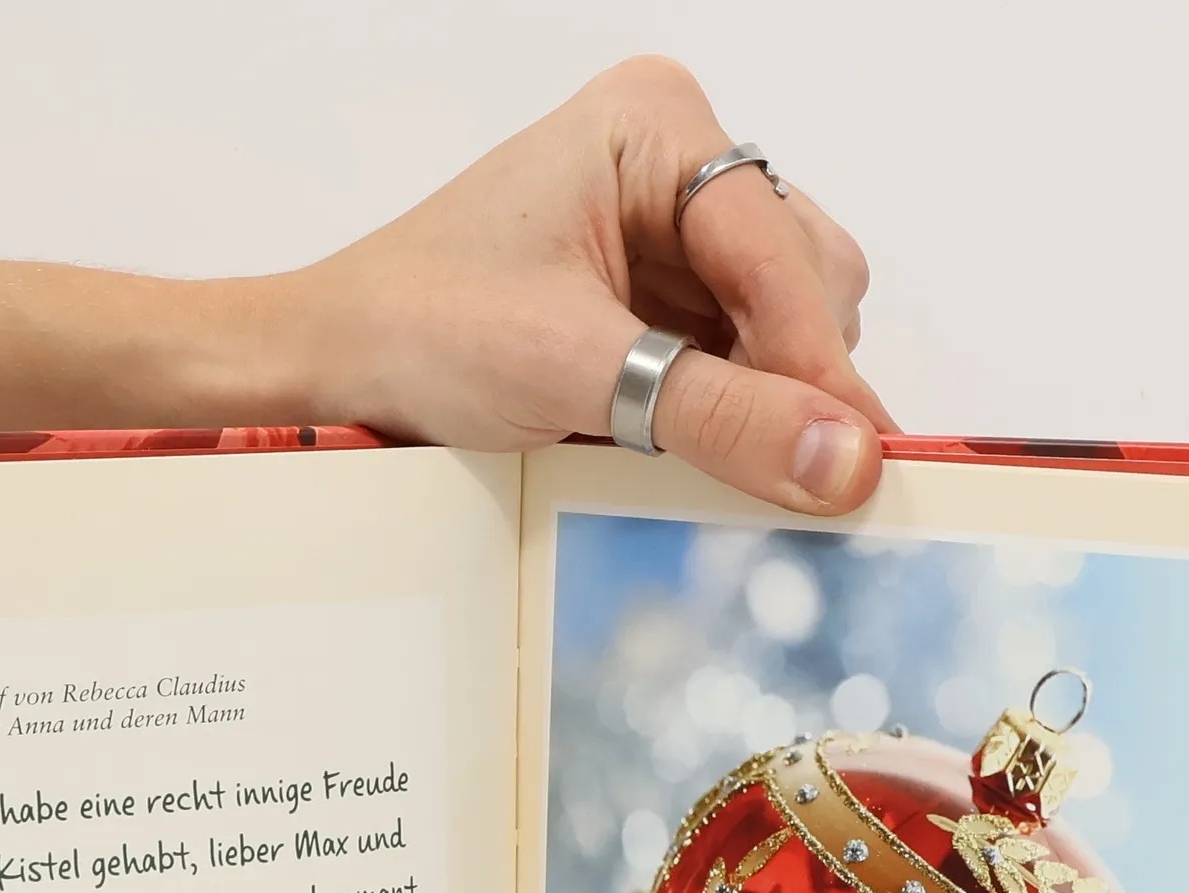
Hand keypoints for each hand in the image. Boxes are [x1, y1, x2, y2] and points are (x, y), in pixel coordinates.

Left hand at [301, 56, 895, 512]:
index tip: (848, 456)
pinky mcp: (662, 294)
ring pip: (788, 321)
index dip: (815, 358)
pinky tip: (696, 441)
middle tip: (785, 472)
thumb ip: (716, 414)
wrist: (340, 364)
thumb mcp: (578, 373)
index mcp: (658, 125)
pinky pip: (744, 355)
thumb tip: (840, 458)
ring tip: (704, 449)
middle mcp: (679, 162)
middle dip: (795, 375)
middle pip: (810, 277)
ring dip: (767, 396)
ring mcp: (675, 229)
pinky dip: (736, 408)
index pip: (782, 247)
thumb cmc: (424, 330)